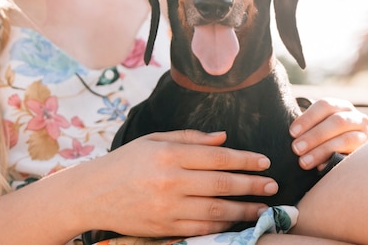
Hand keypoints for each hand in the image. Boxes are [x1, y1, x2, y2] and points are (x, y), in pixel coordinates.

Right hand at [78, 129, 277, 237]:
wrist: (94, 194)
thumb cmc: (127, 161)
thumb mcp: (155, 139)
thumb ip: (191, 138)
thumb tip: (224, 138)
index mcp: (170, 153)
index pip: (218, 157)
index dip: (245, 159)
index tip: (265, 161)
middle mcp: (171, 181)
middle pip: (222, 184)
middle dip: (251, 185)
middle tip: (273, 185)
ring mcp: (168, 208)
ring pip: (216, 211)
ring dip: (244, 210)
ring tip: (263, 207)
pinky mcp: (164, 229)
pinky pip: (201, 230)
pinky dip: (222, 227)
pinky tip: (237, 222)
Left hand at [289, 98, 367, 170]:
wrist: (349, 155)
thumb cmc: (325, 138)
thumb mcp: (320, 126)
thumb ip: (309, 126)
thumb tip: (292, 134)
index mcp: (342, 106)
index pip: (325, 105)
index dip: (307, 118)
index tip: (292, 132)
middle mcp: (357, 118)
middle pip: (336, 122)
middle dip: (314, 136)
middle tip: (296, 149)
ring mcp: (365, 136)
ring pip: (345, 139)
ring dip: (322, 151)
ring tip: (303, 162)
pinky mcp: (366, 156)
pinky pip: (352, 159)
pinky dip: (335, 162)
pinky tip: (320, 169)